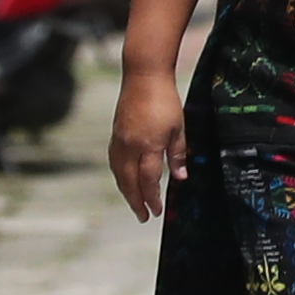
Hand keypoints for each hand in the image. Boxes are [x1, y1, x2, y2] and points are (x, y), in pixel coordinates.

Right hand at [108, 70, 184, 221]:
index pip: (148, 180)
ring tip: (134, 204)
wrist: (143, 76)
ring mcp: (120, 141)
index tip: (157, 211)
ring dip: (126, 192)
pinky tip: (125, 181)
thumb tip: (180, 177)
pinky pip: (115, 163)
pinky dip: (120, 176)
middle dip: (136, 202)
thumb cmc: (165, 100)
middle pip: (130, 182)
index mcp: (148, 145)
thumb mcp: (178, 127)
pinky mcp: (115, 135)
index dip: (152, 198)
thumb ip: (178, 154)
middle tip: (143, 217)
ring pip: (120, 174)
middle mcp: (130, 146)